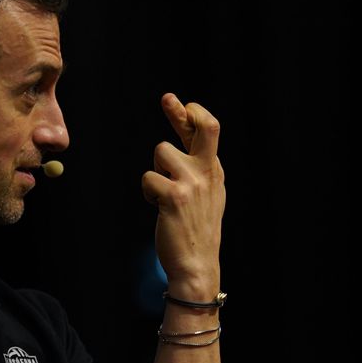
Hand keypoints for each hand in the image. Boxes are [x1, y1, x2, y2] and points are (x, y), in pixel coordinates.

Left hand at [142, 93, 224, 298]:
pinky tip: (156, 206)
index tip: (179, 103)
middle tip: (167, 98)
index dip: (192, 114)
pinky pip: (148, 177)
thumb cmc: (195, 230)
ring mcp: (192, 183)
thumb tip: (183, 145)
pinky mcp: (173, 196)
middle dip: (181, 112)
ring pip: (162, 152)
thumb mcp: (204, 196)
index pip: (209, 131)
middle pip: (204, 127)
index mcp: (214, 171)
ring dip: (155, 169)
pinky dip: (147, 191)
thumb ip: (196, 170)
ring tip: (162, 193)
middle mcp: (207, 173)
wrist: (196, 264)